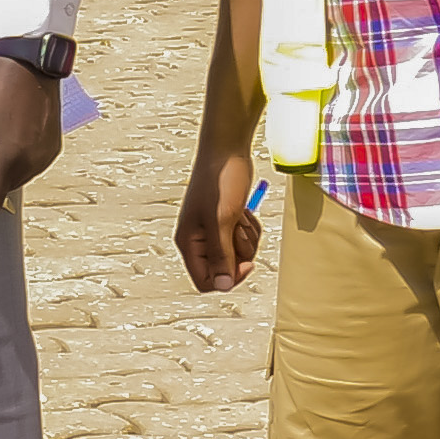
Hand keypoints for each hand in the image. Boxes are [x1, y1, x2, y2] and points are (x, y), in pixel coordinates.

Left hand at [0, 55, 67, 212]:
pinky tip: (7, 137)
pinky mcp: (52, 148)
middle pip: (3, 190)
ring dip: (0, 170)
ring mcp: (45, 156)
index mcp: (9, 157)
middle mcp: (32, 161)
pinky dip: (15, 160)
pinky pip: (29, 166)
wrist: (31, 64)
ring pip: (16, 179)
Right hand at [174, 140, 264, 293]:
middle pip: (226, 269)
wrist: (227, 153)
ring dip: (247, 238)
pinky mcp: (227, 223)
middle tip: (239, 229)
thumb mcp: (222, 221)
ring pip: (238, 254)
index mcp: (189, 243)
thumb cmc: (219, 182)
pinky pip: (244, 239)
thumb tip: (223, 286)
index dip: (229, 277)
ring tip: (240, 216)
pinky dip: (250, 228)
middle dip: (240, 252)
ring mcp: (213, 232)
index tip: (245, 262)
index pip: (206, 281)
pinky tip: (244, 212)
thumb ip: (221, 255)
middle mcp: (199, 241)